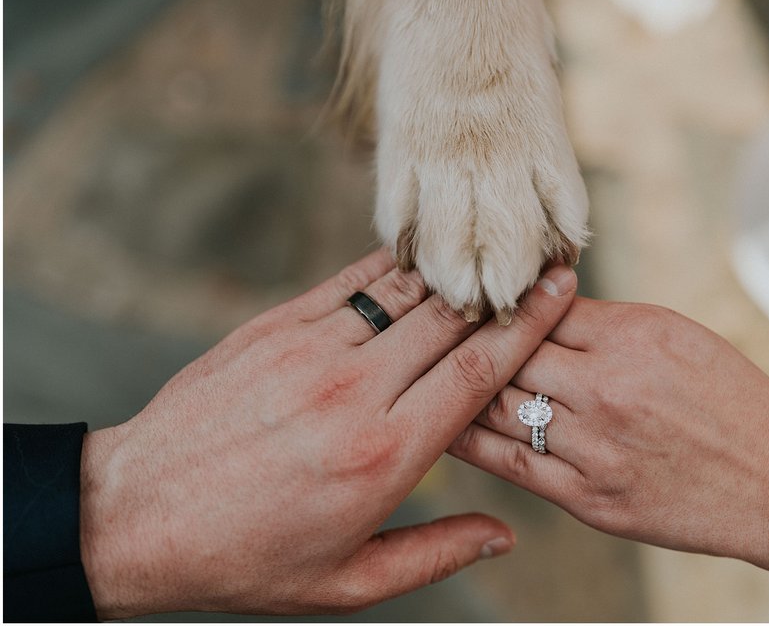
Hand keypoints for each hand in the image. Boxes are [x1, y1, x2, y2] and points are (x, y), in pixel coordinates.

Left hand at [78, 249, 578, 618]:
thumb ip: (436, 555)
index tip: (561, 291)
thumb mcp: (348, 583)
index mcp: (382, 456)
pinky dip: (392, 267)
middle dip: (504, 287)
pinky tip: (417, 259)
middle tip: (541, 260)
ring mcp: (309, 351)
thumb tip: (504, 536)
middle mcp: (352, 393)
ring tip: (489, 254)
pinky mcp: (272, 328)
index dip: (529, 326)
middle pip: (450, 319)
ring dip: (452, 271)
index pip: (477, 373)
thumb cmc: (247, 557)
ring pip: (404, 291)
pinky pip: (349, 283)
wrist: (138, 514)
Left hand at [449, 297, 768, 621]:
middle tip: (428, 325)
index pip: (539, 307)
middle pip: (507, 350)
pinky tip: (443, 422)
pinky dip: (471, 439)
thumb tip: (544, 303)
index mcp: (634, 335)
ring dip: (459, 383)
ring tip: (424, 369)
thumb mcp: (681, 336)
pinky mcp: (591, 500)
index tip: (468, 292)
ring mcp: (597, 448)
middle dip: (468, 335)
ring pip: (498, 403)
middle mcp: (610, 388)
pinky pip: (511, 462)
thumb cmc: (736, 401)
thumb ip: (608, 321)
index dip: (500, 301)